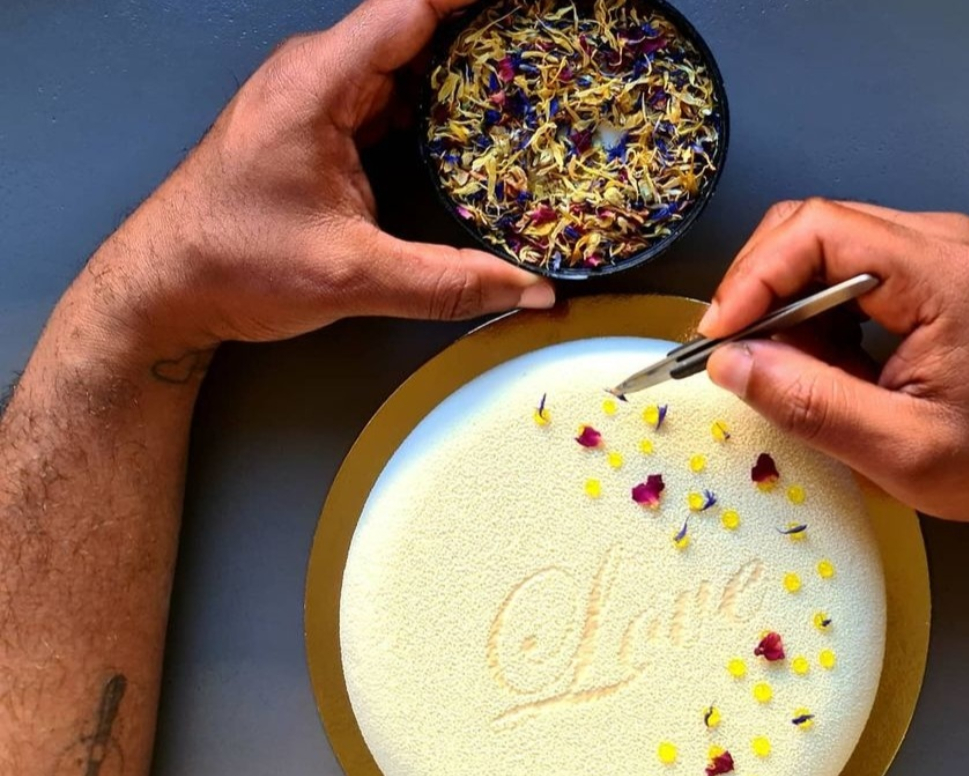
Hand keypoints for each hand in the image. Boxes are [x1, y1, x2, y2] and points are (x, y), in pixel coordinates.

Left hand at [83, 0, 554, 359]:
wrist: (167, 285)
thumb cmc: (236, 265)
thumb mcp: (353, 276)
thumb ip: (449, 283)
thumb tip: (532, 291)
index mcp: (317, 84)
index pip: (409, 7)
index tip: (525, 4)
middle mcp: (313, 75)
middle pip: (410, 27)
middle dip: (475, 35)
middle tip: (538, 52)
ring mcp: (310, 99)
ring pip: (397, 63)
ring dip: (453, 72)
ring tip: (519, 85)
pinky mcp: (311, 128)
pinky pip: (381, 96)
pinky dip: (425, 105)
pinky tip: (464, 131)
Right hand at [701, 199, 968, 580]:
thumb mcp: (896, 450)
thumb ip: (810, 403)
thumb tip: (730, 363)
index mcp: (945, 274)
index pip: (820, 230)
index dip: (754, 277)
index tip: (718, 336)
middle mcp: (942, 243)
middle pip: (816, 226)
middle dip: (760, 288)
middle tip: (734, 354)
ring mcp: (937, 253)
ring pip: (824, 246)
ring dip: (784, 304)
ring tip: (781, 370)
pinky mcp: (928, 275)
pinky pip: (846, 270)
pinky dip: (812, 313)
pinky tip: (817, 364)